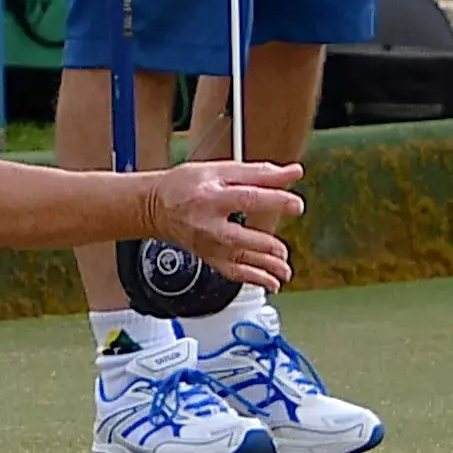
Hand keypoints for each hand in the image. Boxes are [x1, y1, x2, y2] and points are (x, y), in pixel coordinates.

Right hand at [139, 160, 305, 293]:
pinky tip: (272, 282)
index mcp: (211, 196)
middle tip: (285, 248)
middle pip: (241, 238)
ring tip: (285, 269)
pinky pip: (234, 273)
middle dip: (268, 246)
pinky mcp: (209, 257)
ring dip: (266, 268)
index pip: (247, 198)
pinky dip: (254, 279)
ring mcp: (208, 245)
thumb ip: (259, 173)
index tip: (296, 205)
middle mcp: (208, 224)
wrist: (156, 207)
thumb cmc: (186, 185)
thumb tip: (293, 172)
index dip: (275, 201)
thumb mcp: (220, 170)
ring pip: (239, 261)